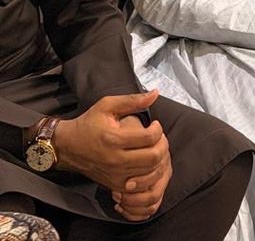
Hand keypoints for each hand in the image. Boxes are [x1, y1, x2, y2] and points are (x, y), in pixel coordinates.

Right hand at [55, 91, 171, 221]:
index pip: (149, 138)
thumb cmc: (88, 124)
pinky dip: (150, 175)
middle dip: (162, 145)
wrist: (67, 148)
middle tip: (159, 138)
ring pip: (150, 173)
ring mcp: (116, 176)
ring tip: (154, 149)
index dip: (158, 129)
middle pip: (153, 158)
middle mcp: (116, 160)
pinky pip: (141, 185)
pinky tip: (147, 163)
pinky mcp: (115, 185)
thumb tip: (155, 93)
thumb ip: (133, 100)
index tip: (155, 125)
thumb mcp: (107, 105)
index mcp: (114, 139)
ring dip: (159, 160)